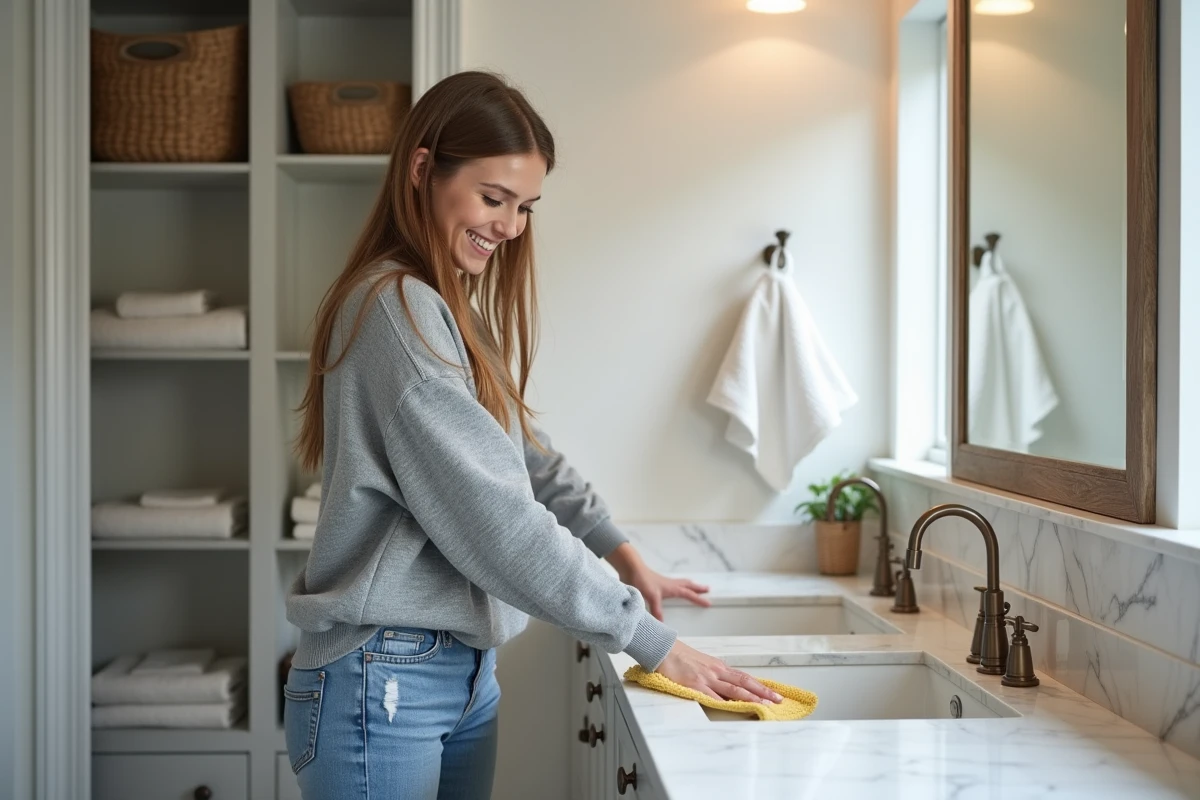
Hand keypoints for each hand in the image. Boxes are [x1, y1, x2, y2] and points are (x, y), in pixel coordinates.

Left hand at [607, 543, 710, 620]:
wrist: (631, 568)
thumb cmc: (642, 579)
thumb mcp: (651, 597)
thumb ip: (657, 610)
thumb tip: (662, 624)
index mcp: (672, 588)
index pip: (689, 594)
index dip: (699, 599)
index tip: (708, 603)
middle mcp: (670, 585)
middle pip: (688, 585)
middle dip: (698, 588)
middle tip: (707, 589)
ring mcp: (663, 583)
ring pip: (681, 583)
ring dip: (689, 585)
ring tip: (694, 586)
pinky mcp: (656, 584)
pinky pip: (671, 584)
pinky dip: (677, 585)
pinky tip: (672, 588)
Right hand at [657, 641, 782, 703]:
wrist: (663, 648)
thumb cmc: (680, 656)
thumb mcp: (702, 663)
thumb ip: (714, 675)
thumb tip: (726, 686)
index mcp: (719, 667)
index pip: (744, 678)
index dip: (760, 686)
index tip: (773, 694)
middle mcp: (716, 671)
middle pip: (744, 682)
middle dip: (763, 692)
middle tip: (778, 700)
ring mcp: (706, 678)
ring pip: (733, 689)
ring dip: (750, 698)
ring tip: (764, 705)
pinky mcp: (694, 684)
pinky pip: (712, 696)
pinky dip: (724, 703)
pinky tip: (734, 709)